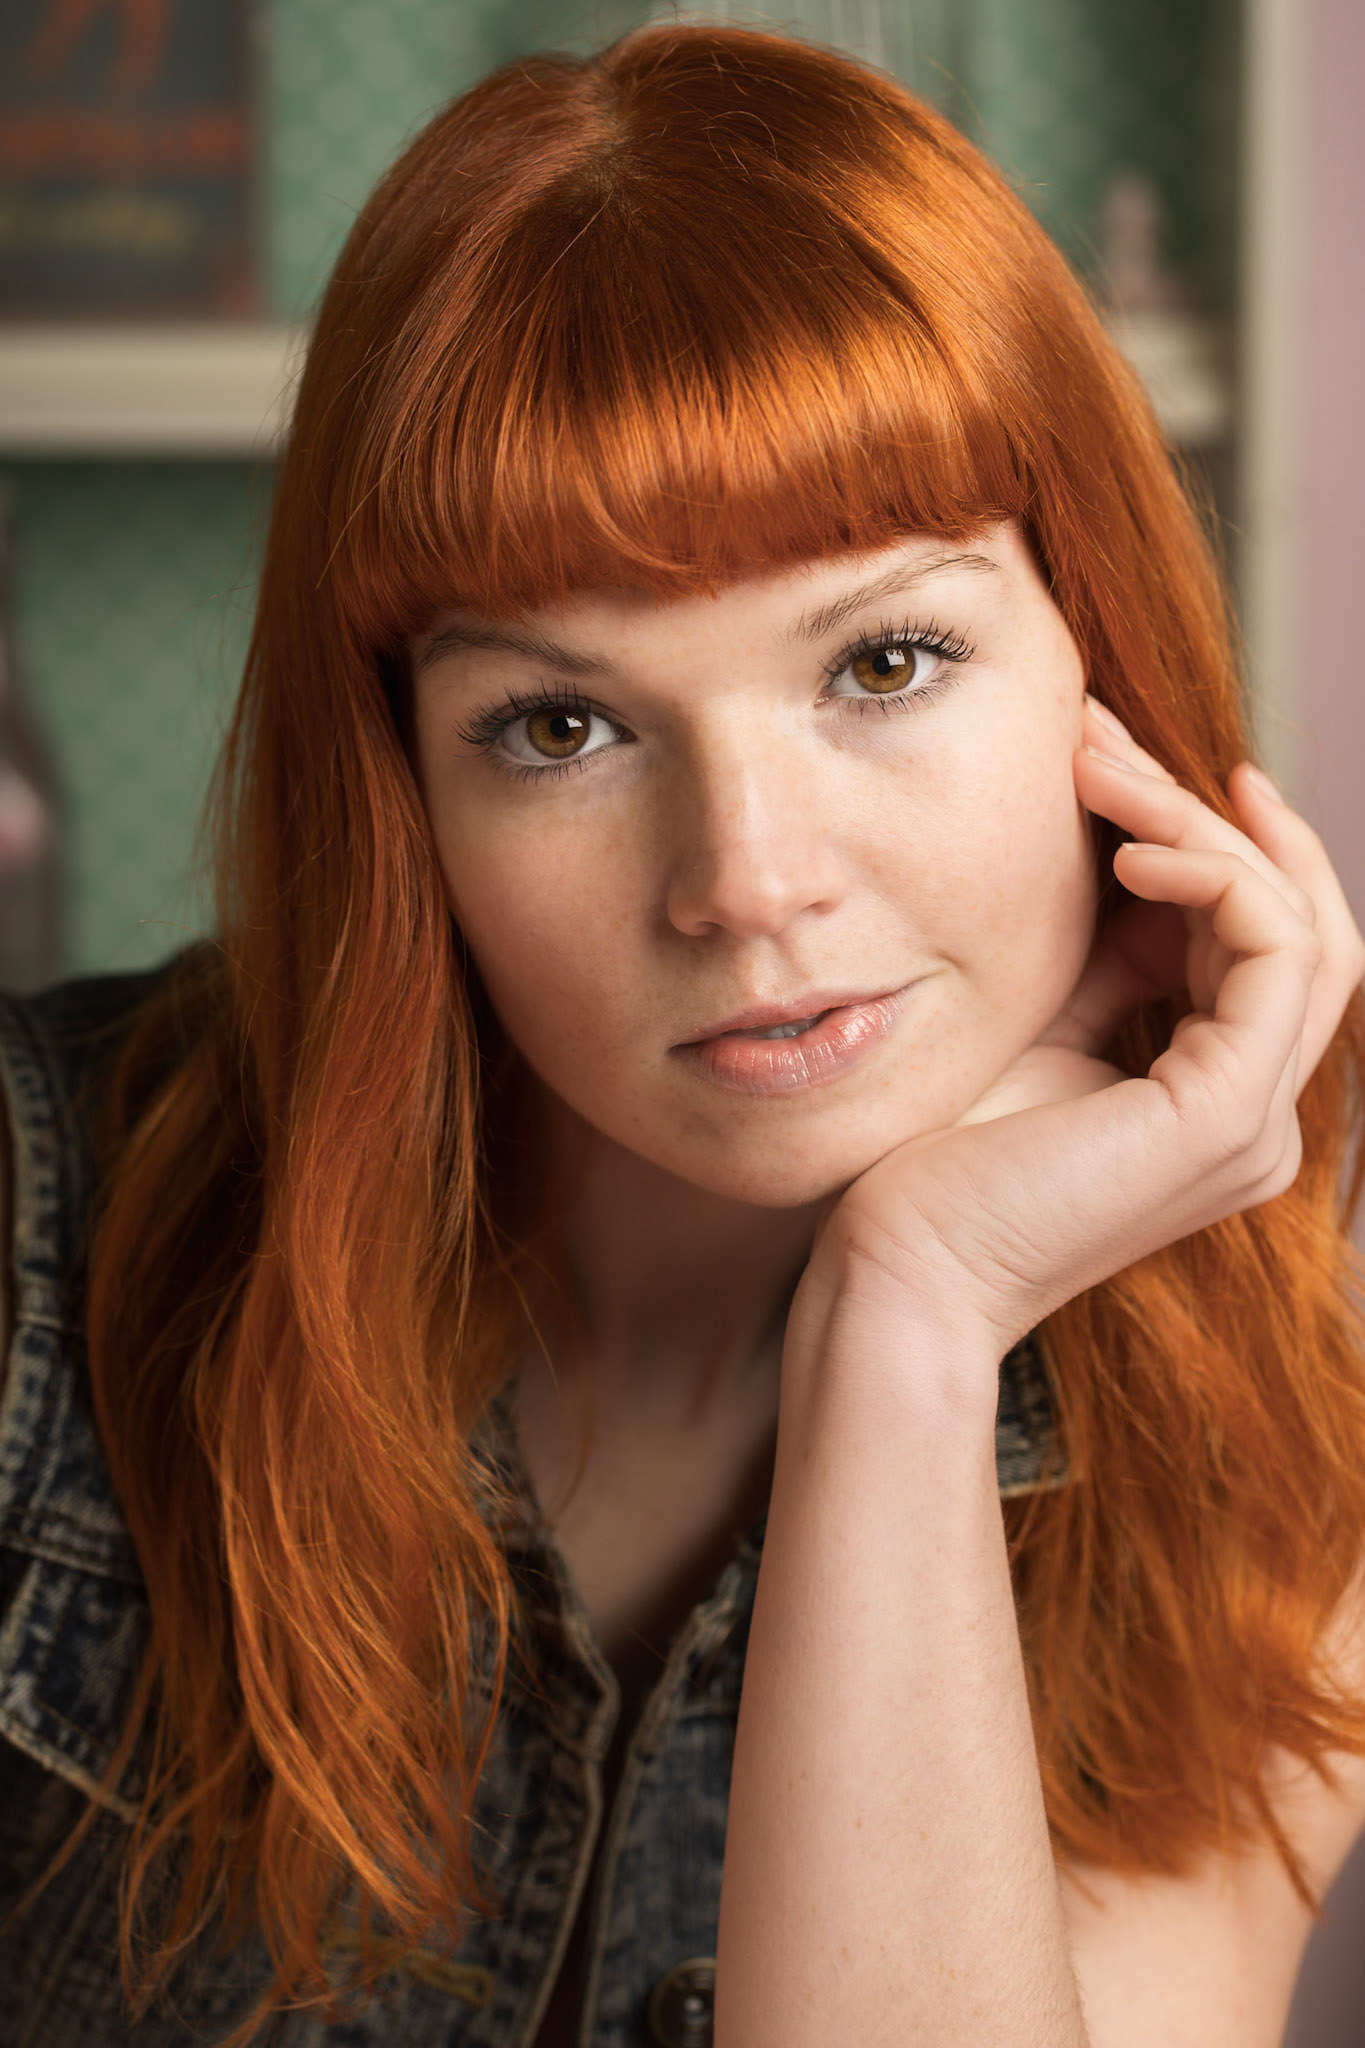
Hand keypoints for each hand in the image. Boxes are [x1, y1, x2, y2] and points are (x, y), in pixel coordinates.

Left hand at [807, 696, 1364, 1367]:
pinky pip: (1273, 948)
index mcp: (1212, 1101)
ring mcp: (1252, 1123)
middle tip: (1102, 737)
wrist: (896, 1269)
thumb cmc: (935, 1162)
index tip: (1117, 757)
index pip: (1255, 943)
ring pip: (1297, 923)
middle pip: (1293, 922)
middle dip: (1204, 810)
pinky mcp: (1228, 1115)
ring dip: (1203, 824)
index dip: (1201, 837)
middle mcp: (1253, 1116)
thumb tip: (1132, 844)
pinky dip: (1215, 874)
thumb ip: (1103, 958)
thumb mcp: (1039, 1026)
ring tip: (1100, 770)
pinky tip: (1129, 849)